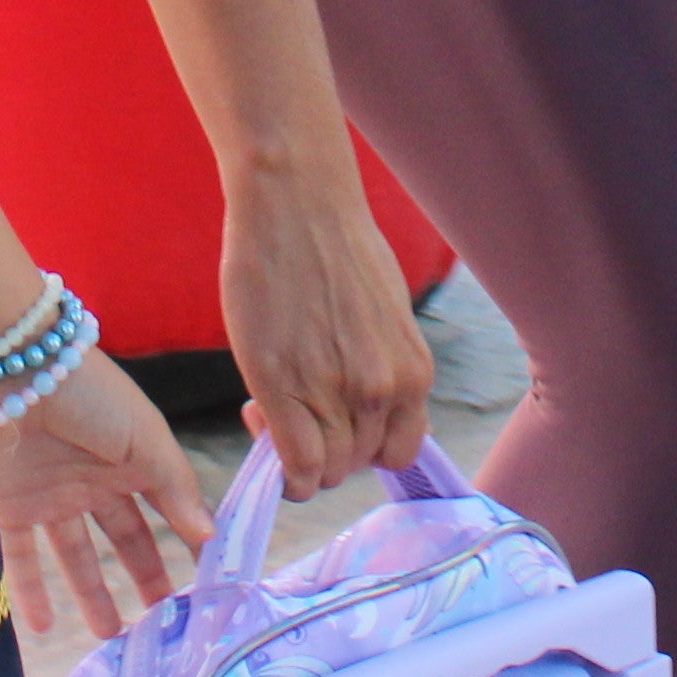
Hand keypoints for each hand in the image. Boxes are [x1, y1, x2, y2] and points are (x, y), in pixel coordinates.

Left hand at [0, 351, 215, 642]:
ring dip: (90, 594)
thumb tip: (210, 536)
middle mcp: (93, 479)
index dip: (186, 542)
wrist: (11, 368)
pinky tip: (43, 627)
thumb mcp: (143, 437)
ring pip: (73, 555)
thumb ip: (176, 487)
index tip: (206, 583)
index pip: (167, 507)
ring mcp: (50, 494)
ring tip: (107, 634)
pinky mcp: (9, 505)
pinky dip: (30, 592)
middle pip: (123, 536)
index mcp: (132, 457)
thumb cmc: (87, 392)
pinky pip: (21, 557)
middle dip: (142, 574)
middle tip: (160, 619)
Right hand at [221, 165, 431, 493]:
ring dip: (297, 455)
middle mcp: (384, 391)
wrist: (297, 204)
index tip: (336, 423)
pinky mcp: (284, 388)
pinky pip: (294, 464)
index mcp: (414, 373)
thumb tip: (362, 405)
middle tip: (295, 411)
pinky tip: (262, 426)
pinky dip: (281, 468)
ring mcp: (336, 393)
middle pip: (357, 465)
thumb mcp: (387, 316)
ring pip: (325, 472)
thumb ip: (383, 366)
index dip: (364, 447)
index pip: (398, 453)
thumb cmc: (337, 245)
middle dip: (325, 451)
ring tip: (272, 407)